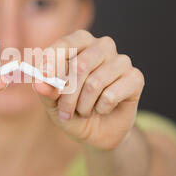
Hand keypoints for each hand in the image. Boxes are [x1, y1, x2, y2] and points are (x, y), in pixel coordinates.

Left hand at [33, 30, 144, 150]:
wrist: (97, 132)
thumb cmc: (72, 110)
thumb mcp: (52, 103)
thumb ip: (46, 91)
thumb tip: (40, 82)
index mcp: (79, 43)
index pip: (65, 44)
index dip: (53, 60)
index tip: (44, 76)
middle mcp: (102, 46)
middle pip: (80, 65)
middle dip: (67, 94)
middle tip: (64, 111)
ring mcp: (121, 61)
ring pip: (94, 83)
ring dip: (83, 105)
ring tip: (84, 110)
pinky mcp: (135, 78)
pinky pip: (111, 95)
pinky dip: (101, 108)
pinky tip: (104, 109)